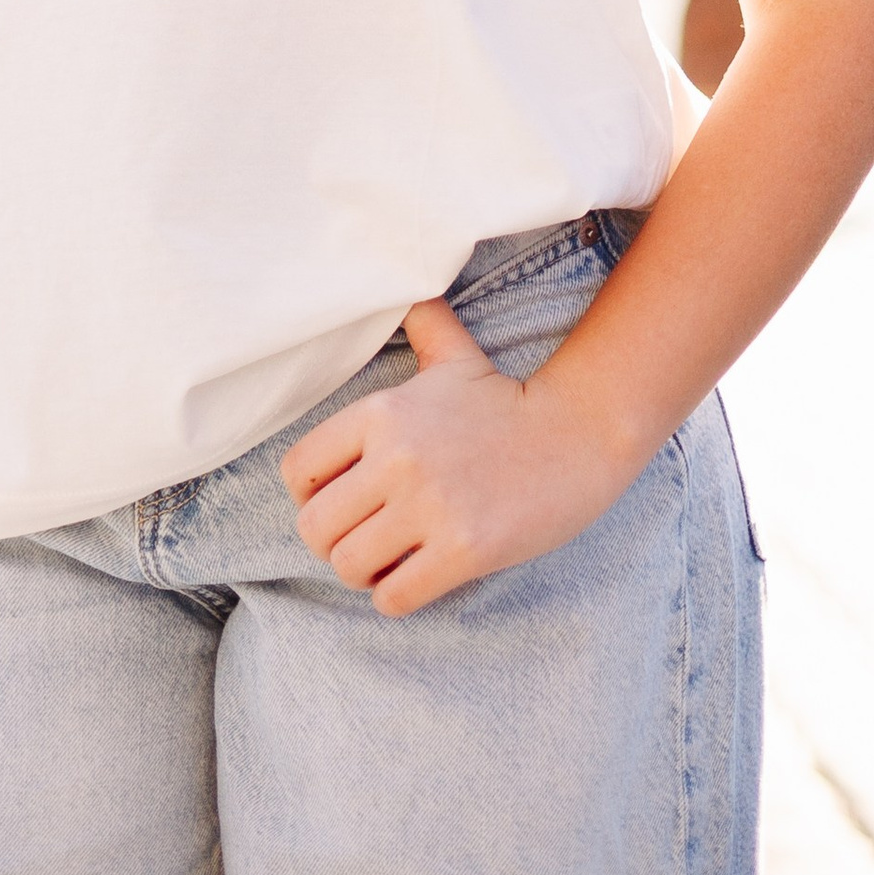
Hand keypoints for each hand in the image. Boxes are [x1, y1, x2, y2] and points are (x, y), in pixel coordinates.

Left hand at [279, 296, 634, 617]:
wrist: (575, 436)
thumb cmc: (503, 401)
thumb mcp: (453, 354)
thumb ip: (419, 321)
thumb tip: (400, 277)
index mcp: (382, 411)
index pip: (298, 469)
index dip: (309, 493)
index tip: (338, 498)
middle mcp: (397, 457)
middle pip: (314, 527)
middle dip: (332, 541)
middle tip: (362, 537)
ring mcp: (430, 506)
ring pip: (348, 566)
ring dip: (363, 572)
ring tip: (389, 557)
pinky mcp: (462, 550)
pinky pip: (392, 597)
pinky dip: (395, 595)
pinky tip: (417, 575)